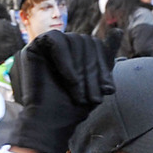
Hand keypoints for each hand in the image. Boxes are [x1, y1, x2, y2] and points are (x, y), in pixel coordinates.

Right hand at [12, 30, 115, 152]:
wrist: (50, 123)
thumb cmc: (72, 107)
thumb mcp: (97, 81)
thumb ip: (105, 56)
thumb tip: (118, 30)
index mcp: (75, 52)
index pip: (97, 45)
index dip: (104, 66)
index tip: (108, 90)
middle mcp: (61, 46)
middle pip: (87, 41)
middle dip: (93, 70)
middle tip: (93, 97)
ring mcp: (47, 46)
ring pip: (74, 40)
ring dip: (80, 69)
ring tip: (78, 92)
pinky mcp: (34, 47)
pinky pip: (56, 40)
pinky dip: (66, 59)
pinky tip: (70, 79)